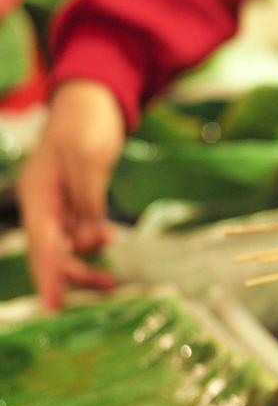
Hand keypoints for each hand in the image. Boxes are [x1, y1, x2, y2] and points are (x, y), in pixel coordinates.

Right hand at [17, 80, 123, 307]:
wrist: (92, 99)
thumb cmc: (85, 122)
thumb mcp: (90, 158)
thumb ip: (89, 201)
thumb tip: (89, 241)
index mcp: (38, 195)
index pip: (42, 246)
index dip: (50, 278)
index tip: (55, 305)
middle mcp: (43, 203)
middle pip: (52, 252)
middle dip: (73, 276)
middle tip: (105, 290)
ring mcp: (56, 202)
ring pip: (66, 245)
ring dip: (85, 262)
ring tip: (111, 278)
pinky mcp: (73, 199)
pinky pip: (78, 230)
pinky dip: (90, 241)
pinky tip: (106, 240)